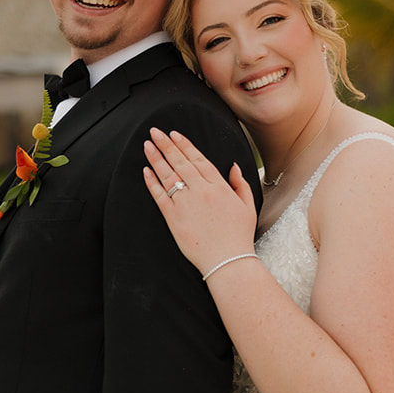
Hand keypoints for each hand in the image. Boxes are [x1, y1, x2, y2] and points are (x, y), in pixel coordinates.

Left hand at [143, 128, 257, 273]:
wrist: (228, 261)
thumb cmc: (239, 235)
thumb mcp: (247, 206)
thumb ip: (240, 183)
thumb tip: (233, 166)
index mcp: (219, 186)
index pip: (198, 159)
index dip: (184, 145)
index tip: (174, 134)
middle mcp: (201, 191)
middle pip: (180, 162)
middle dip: (166, 145)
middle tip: (155, 132)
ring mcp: (186, 203)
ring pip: (168, 175)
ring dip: (156, 158)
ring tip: (147, 145)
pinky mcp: (173, 218)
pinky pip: (160, 195)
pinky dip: (151, 182)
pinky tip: (145, 170)